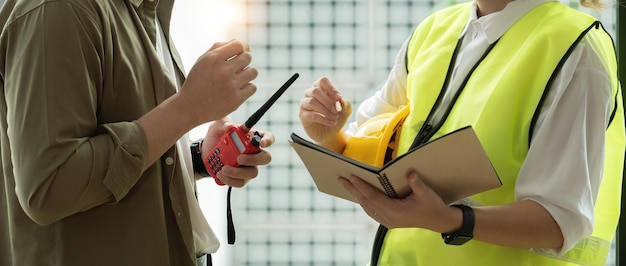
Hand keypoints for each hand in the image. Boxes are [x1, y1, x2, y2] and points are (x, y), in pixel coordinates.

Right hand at [181, 40, 257, 123]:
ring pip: (253, 72)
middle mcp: (223, 70)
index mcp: (213, 58)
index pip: (238, 45)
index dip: (243, 47)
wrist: (190, 107)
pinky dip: (247, 88)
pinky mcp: (236, 99)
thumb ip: (219, 48)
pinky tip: (238, 89)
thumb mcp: (202, 60)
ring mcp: (230, 85)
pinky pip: (253, 87)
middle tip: (237, 68)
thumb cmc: (197, 82)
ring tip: (239, 78)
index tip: (242, 52)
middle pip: (248, 57)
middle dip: (244, 61)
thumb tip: (242, 44)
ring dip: (248, 74)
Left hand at [202, 118, 273, 187]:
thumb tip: (230, 126)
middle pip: (265, 158)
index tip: (261, 143)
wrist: (204, 154)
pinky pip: (241, 182)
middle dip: (254, 160)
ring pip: (252, 173)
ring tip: (224, 168)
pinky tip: (221, 174)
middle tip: (239, 158)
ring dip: (238, 172)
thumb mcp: (217, 127)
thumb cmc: (215, 138)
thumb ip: (223, 123)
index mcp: (252, 138)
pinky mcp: (241, 178)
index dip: (268, 140)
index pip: (268, 137)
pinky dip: (231, 180)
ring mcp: (249, 167)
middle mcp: (254, 153)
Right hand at [299, 77, 351, 142]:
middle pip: (315, 91)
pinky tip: (331, 122)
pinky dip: (323, 119)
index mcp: (320, 88)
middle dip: (328, 101)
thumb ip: (346, 104)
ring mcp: (304, 104)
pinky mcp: (302, 115)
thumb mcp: (345, 111)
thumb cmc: (336, 117)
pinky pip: (311, 115)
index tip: (339, 98)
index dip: (331, 88)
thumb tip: (342, 100)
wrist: (330, 133)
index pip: (323, 81)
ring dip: (325, 110)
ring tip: (334, 118)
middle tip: (337, 111)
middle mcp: (310, 94)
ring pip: (311, 102)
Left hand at [337, 171, 457, 232]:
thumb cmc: (432, 206)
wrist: (439, 221)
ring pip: (367, 207)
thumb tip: (410, 173)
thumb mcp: (426, 193)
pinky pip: (372, 211)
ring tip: (347, 185)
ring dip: (357, 196)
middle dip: (353, 190)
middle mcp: (389, 218)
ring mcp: (388, 221)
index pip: (373, 197)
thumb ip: (417, 184)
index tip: (351, 177)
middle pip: (366, 202)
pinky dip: (364, 202)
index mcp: (395, 211)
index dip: (361, 187)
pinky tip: (360, 196)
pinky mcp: (389, 221)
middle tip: (341, 179)